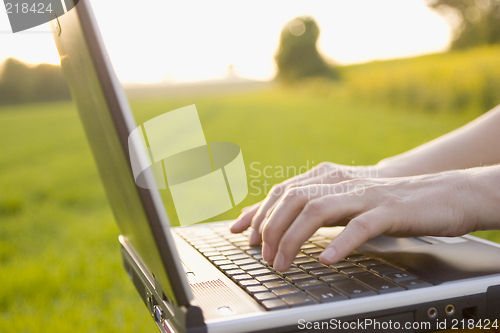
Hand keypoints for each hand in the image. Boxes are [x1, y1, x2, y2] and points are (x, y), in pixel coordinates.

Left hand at [257, 167, 499, 270]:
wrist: (436, 193)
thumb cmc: (382, 202)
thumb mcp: (341, 201)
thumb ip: (309, 207)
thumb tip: (273, 218)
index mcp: (327, 178)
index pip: (283, 191)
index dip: (259, 213)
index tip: (241, 235)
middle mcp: (341, 182)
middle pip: (294, 200)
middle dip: (272, 230)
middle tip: (266, 258)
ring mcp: (364, 195)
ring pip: (318, 211)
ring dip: (294, 239)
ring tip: (283, 263)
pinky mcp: (388, 210)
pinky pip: (360, 226)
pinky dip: (340, 243)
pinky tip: (326, 260)